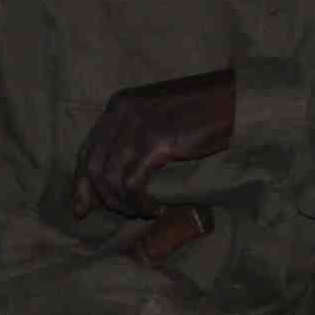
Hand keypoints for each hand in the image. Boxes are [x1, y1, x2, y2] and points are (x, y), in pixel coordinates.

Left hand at [70, 71, 236, 219]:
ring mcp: (137, 125)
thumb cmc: (200, 111)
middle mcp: (121, 112)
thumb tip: (111, 176)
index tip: (82, 210)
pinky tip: (155, 208)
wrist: (233, 100)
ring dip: (125, 203)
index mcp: (118, 105)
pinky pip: (133, 183)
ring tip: (144, 210)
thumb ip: (131, 135)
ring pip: (111, 179)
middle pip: (93, 167)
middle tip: (122, 214)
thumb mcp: (156, 115)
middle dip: (102, 198)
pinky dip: (140, 202)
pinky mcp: (155, 140)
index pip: (86, 151)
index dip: (81, 184)